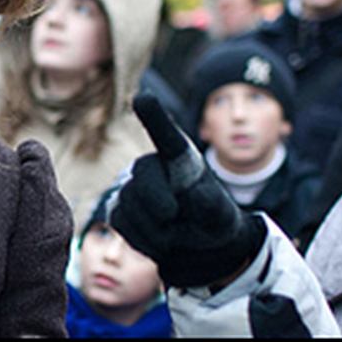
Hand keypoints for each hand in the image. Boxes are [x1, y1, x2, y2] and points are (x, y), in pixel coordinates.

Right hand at [108, 94, 265, 287]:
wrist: (195, 243)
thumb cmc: (212, 219)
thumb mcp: (222, 216)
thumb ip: (213, 205)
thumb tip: (199, 196)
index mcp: (180, 158)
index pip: (166, 136)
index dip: (154, 117)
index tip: (143, 98)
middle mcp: (153, 166)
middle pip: (143, 174)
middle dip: (156, 200)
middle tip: (173, 217)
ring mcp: (132, 187)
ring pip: (130, 205)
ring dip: (155, 229)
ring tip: (174, 232)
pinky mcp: (119, 208)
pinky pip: (121, 223)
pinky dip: (142, 240)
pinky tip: (158, 239)